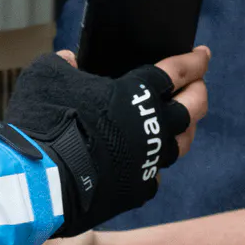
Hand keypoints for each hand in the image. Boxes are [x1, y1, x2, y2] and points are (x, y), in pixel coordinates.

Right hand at [5, 46, 209, 238]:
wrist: (40, 180)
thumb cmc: (44, 121)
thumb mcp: (45, 76)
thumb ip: (61, 63)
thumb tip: (68, 60)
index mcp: (137, 93)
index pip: (177, 70)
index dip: (194, 60)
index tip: (204, 54)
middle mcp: (153, 127)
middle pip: (194, 107)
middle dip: (199, 92)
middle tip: (198, 86)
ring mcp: (149, 161)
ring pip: (182, 143)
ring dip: (184, 129)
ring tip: (180, 123)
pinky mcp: (138, 190)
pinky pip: (155, 175)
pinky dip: (153, 164)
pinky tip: (147, 161)